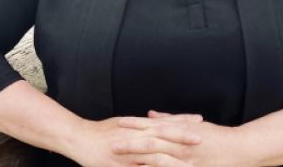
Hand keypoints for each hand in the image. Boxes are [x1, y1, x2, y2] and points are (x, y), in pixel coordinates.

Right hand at [69, 113, 204, 166]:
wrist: (80, 138)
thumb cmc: (100, 133)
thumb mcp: (123, 125)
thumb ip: (139, 127)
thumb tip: (153, 122)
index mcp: (139, 126)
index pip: (165, 121)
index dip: (183, 121)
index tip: (199, 120)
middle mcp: (137, 134)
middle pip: (164, 134)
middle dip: (183, 135)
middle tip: (202, 137)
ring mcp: (130, 149)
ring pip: (156, 152)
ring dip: (173, 156)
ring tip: (189, 160)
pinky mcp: (122, 163)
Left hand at [114, 109, 247, 166]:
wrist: (239, 149)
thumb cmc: (215, 136)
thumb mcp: (190, 124)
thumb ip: (169, 119)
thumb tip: (151, 115)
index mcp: (178, 130)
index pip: (151, 126)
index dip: (134, 125)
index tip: (118, 123)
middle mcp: (180, 143)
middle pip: (151, 141)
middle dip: (131, 143)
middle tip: (112, 143)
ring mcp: (185, 159)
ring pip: (158, 159)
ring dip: (140, 160)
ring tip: (124, 161)